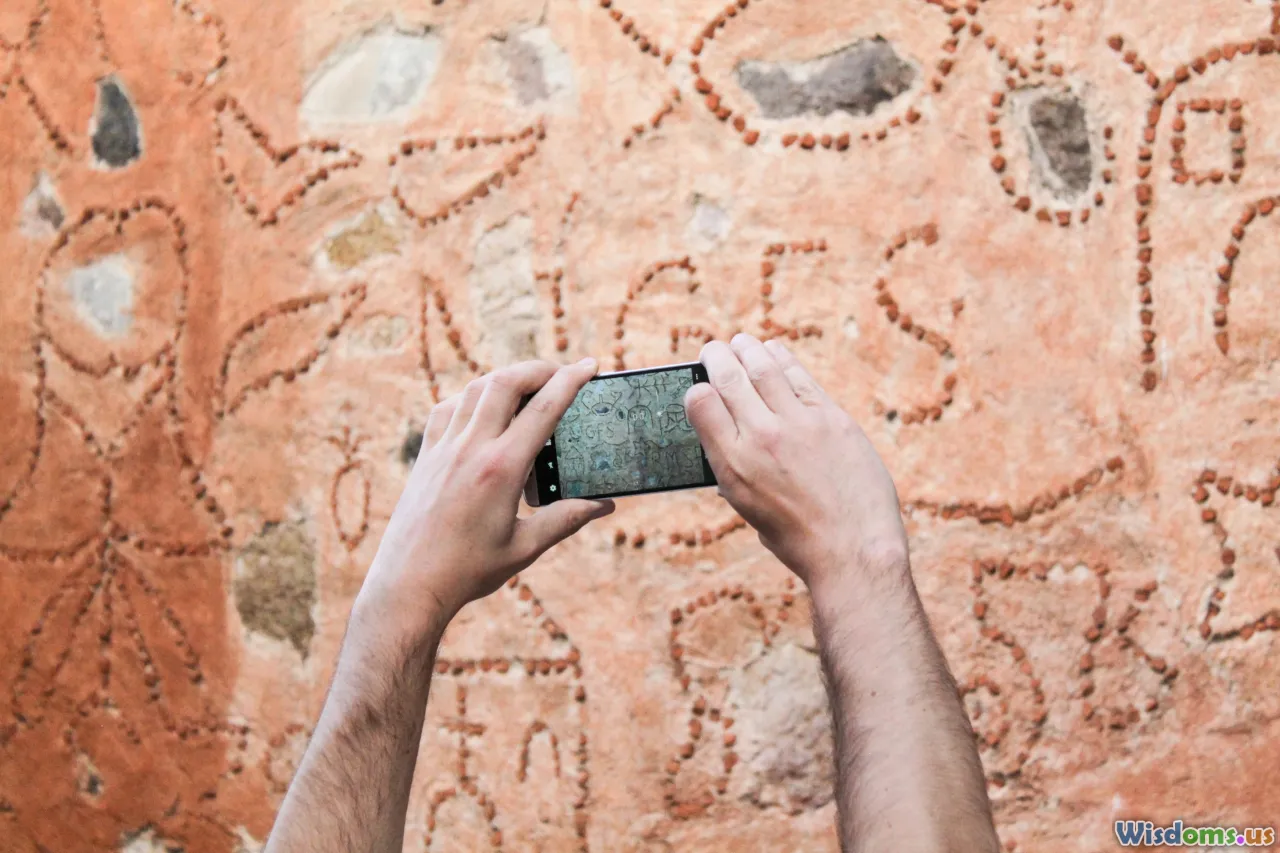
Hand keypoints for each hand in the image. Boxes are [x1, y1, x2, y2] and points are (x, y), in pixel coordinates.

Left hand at [361, 359, 614, 627]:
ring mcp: (443, 449)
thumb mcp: (525, 548)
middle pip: (506, 382)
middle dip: (538, 368)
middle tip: (560, 373)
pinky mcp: (426, 456)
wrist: (409, 585)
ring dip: (505, 378)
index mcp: (500, 469)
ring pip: (476, 389)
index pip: (543, 409)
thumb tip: (604, 504)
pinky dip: (471, 398)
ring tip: (528, 387)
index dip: (570, 380)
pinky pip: (448, 409)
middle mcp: (470, 449)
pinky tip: (483, 410)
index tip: (589, 365)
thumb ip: (566, 519)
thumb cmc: (468, 571)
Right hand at [684, 335, 907, 594]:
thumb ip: (735, 471)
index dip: (696, 390)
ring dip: (748, 349)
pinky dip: (782, 360)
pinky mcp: (832, 419)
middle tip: (713, 350)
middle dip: (716, 357)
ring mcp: (799, 424)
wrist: (853, 551)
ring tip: (741, 342)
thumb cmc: (799, 539)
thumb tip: (727, 443)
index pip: (701, 405)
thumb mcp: (750, 509)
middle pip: (730, 378)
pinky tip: (774, 353)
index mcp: (734, 465)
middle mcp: (762, 438)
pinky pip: (800, 377)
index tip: (699, 387)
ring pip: (765, 368)